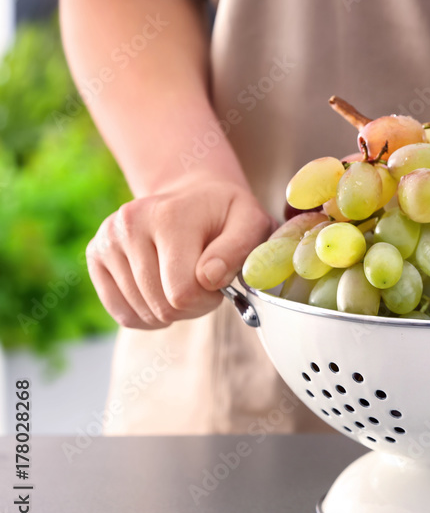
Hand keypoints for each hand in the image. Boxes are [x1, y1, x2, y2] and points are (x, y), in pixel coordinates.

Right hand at [87, 177, 273, 328]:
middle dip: (190, 306)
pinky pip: (121, 313)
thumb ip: (239, 250)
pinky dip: (146, 316)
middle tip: (203, 284)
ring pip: (141, 312)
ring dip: (170, 311)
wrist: (194, 196)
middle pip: (161, 306)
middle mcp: (129, 224)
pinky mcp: (95, 254)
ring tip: (184, 283)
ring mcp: (107, 239)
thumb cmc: (226, 216)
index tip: (218, 283)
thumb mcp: (251, 224)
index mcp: (169, 216)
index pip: (182, 292)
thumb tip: (208, 278)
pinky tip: (162, 296)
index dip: (207, 300)